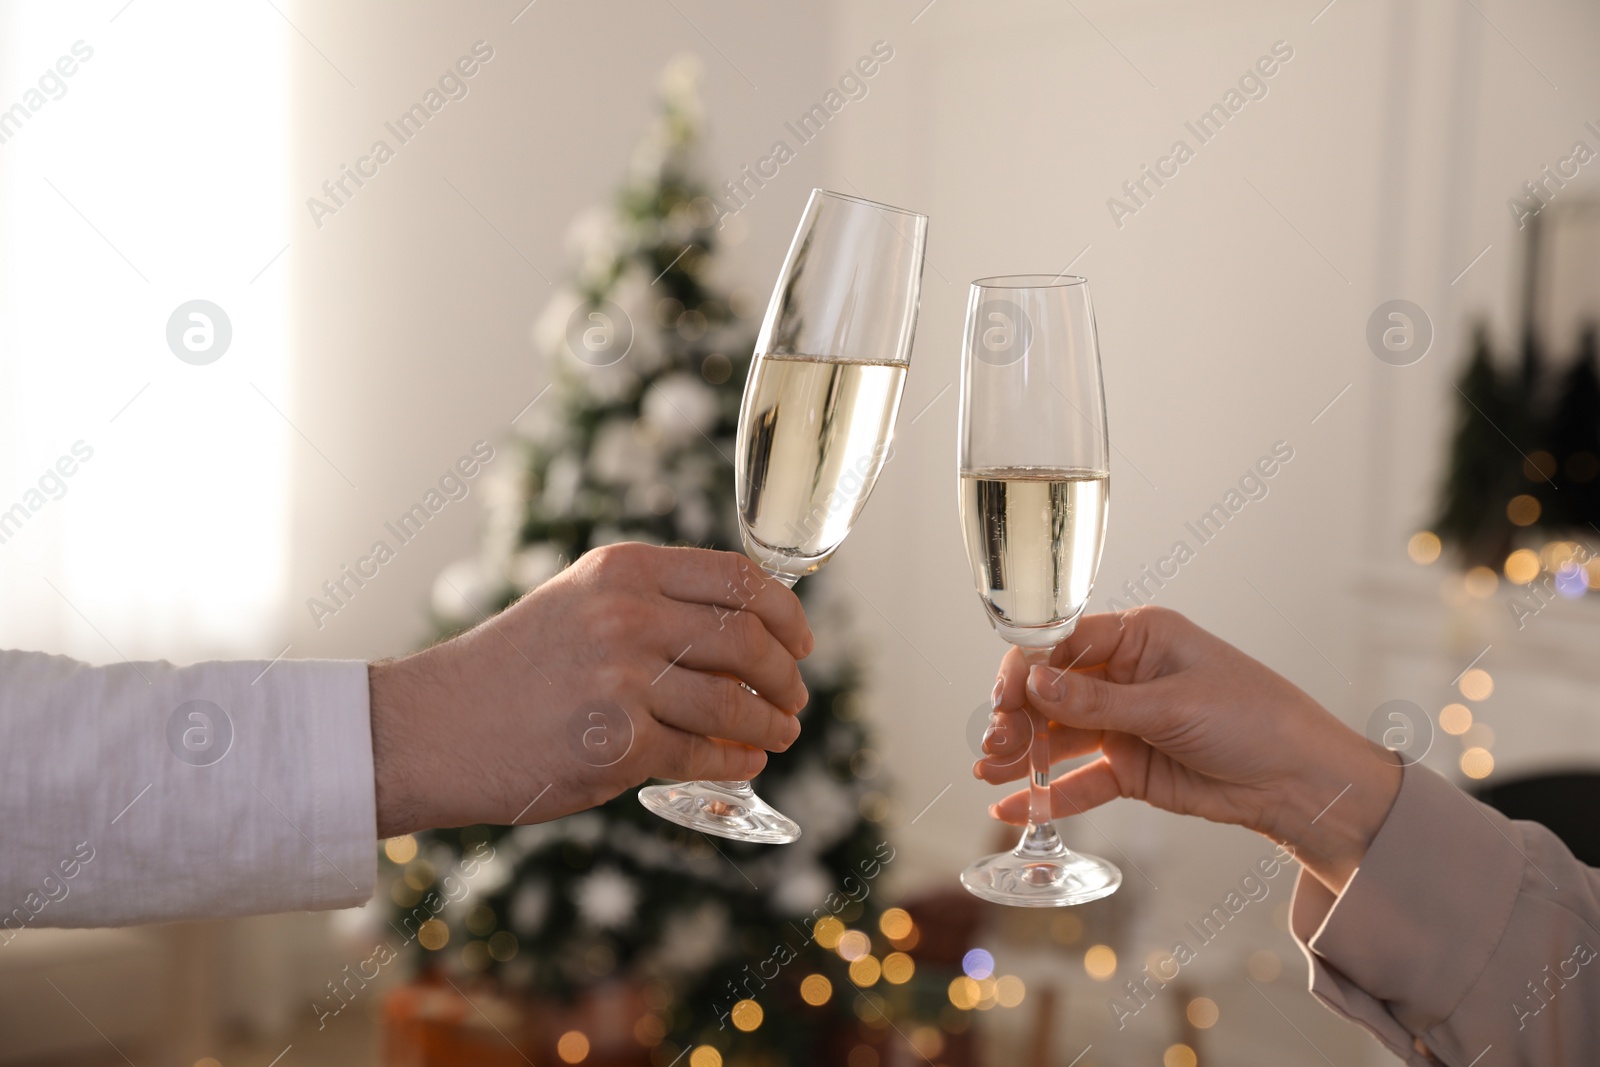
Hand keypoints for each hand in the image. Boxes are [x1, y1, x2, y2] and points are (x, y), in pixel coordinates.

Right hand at [369, 542, 812, 835]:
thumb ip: (656, 606)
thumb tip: (749, 636)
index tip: (802, 642)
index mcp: (624, 570)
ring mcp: (622, 680)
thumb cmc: (514, 670)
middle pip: (748, 641)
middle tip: (794, 698)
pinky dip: (736, 762)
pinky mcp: (616, 745)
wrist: (433, 728)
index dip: (787, 614)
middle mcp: (627, 615)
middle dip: (787, 676)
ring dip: (771, 724)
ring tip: (780, 734)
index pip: (739, 579)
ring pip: (734, 703)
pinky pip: (704, 755)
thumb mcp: (580, 604)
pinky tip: (744, 763)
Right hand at [976, 606, 1400, 892]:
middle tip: (993, 746)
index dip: (1026, 671)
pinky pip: (1080, 779)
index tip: (1003, 700)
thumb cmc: (1257, 720)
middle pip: (1051, 692)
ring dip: (1022, 754)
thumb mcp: (1174, 706)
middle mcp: (1125, 676)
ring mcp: (1125, 723)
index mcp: (1139, 638)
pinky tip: (1013, 807)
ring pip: (1058, 736)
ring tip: (988, 774)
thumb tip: (1035, 685)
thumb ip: (1099, 703)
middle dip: (1017, 716)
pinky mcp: (1130, 767)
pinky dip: (1049, 793)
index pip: (1063, 644)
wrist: (1302, 783)